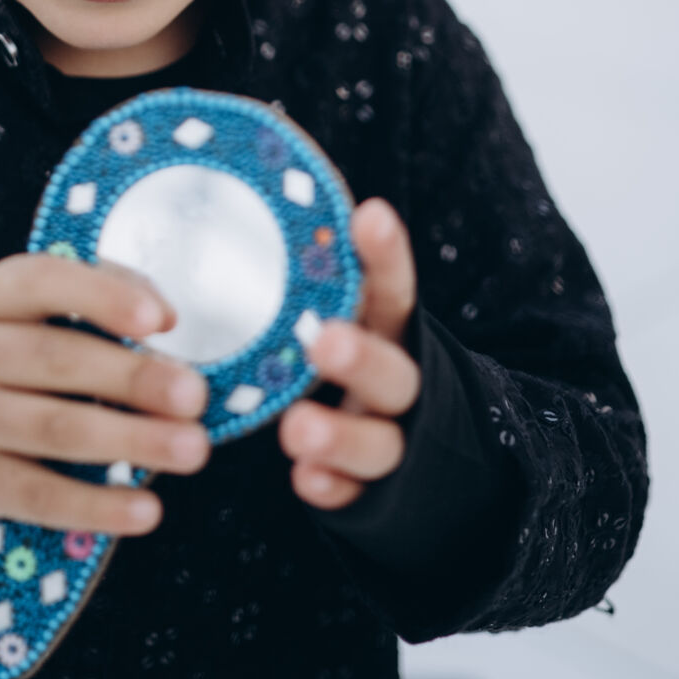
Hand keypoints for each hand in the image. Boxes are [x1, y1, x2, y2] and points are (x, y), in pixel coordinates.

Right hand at [0, 253, 209, 543]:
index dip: (100, 295)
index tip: (159, 318)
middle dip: (132, 378)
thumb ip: (72, 306)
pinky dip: (95, 505)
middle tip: (194, 395)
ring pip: (53, 429)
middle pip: (55, 360)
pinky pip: (37, 495)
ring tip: (191, 448)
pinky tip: (144, 509)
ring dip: (130, 440)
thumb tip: (162, 318)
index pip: (38, 281)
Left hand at [279, 197, 419, 510]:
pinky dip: (335, 488)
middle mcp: (400, 385)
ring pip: (379, 443)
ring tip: (297, 428)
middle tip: (325, 339)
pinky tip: (308, 481)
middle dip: (361, 357)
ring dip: (341, 436)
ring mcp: (393, 441)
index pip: (394, 290)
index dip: (387, 255)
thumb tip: (249, 182)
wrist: (429, 458)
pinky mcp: (376, 493)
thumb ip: (322, 277)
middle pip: (394, 372)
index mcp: (392, 333)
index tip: (369, 212)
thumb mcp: (355, 317)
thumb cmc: (361, 361)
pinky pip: (357, 495)